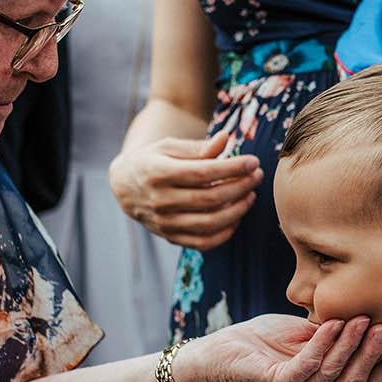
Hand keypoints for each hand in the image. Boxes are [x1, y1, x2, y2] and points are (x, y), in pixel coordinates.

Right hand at [109, 129, 262, 249]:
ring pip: (209, 223)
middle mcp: (160, 201)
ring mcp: (165, 223)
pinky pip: (203, 243)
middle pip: (210, 198)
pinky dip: (224, 233)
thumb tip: (226, 138)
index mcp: (158, 173)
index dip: (232, 168)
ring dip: (237, 211)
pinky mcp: (171, 237)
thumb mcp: (169, 147)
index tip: (253, 161)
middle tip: (257, 176)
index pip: (203, 173)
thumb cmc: (152, 160)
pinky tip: (236, 218)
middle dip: (240, 187)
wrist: (125, 186)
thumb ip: (198, 147)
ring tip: (251, 196)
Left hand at [182, 315, 381, 381]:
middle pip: (354, 380)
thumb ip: (336, 332)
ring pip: (333, 371)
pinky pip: (306, 365)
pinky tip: (331, 324)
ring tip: (363, 319)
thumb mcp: (308, 334)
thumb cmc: (264, 341)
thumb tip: (369, 314)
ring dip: (350, 344)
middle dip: (373, 354)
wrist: (222, 349)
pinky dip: (321, 343)